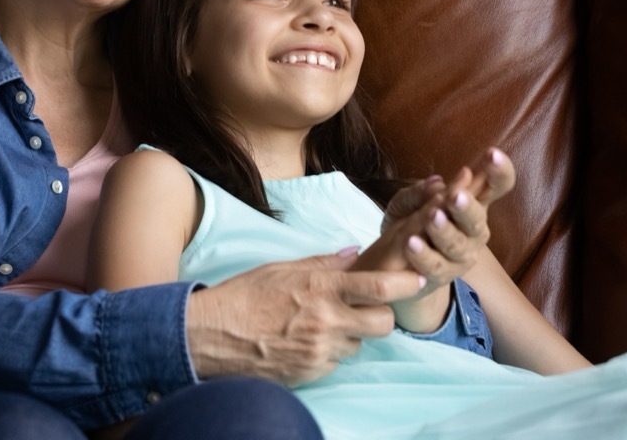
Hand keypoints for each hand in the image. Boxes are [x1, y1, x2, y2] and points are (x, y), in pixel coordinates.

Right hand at [185, 253, 423, 385]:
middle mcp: (325, 321)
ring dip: (350, 334)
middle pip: (382, 324)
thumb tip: (354, 254)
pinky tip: (304, 341)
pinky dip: (328, 352)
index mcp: (319, 289)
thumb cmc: (242, 296)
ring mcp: (319, 351)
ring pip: (358, 344)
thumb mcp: (281, 269)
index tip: (415, 279)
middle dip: (382, 315)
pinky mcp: (311, 373)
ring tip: (321, 323)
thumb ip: (322, 263)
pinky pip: (335, 362)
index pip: (378, 286)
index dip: (404, 284)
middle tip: (367, 307)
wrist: (211, 336)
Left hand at [357, 147, 516, 330]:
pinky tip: (411, 242)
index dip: (499, 171)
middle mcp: (473, 231)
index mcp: (471, 205)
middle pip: (477, 219)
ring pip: (457, 244)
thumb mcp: (409, 201)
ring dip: (444, 230)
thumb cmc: (410, 223)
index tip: (492, 154)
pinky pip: (435, 266)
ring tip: (431, 216)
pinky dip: (423, 254)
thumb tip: (437, 183)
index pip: (496, 186)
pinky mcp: (443, 275)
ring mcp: (462, 255)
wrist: (397, 266)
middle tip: (455, 195)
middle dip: (466, 207)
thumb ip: (421, 191)